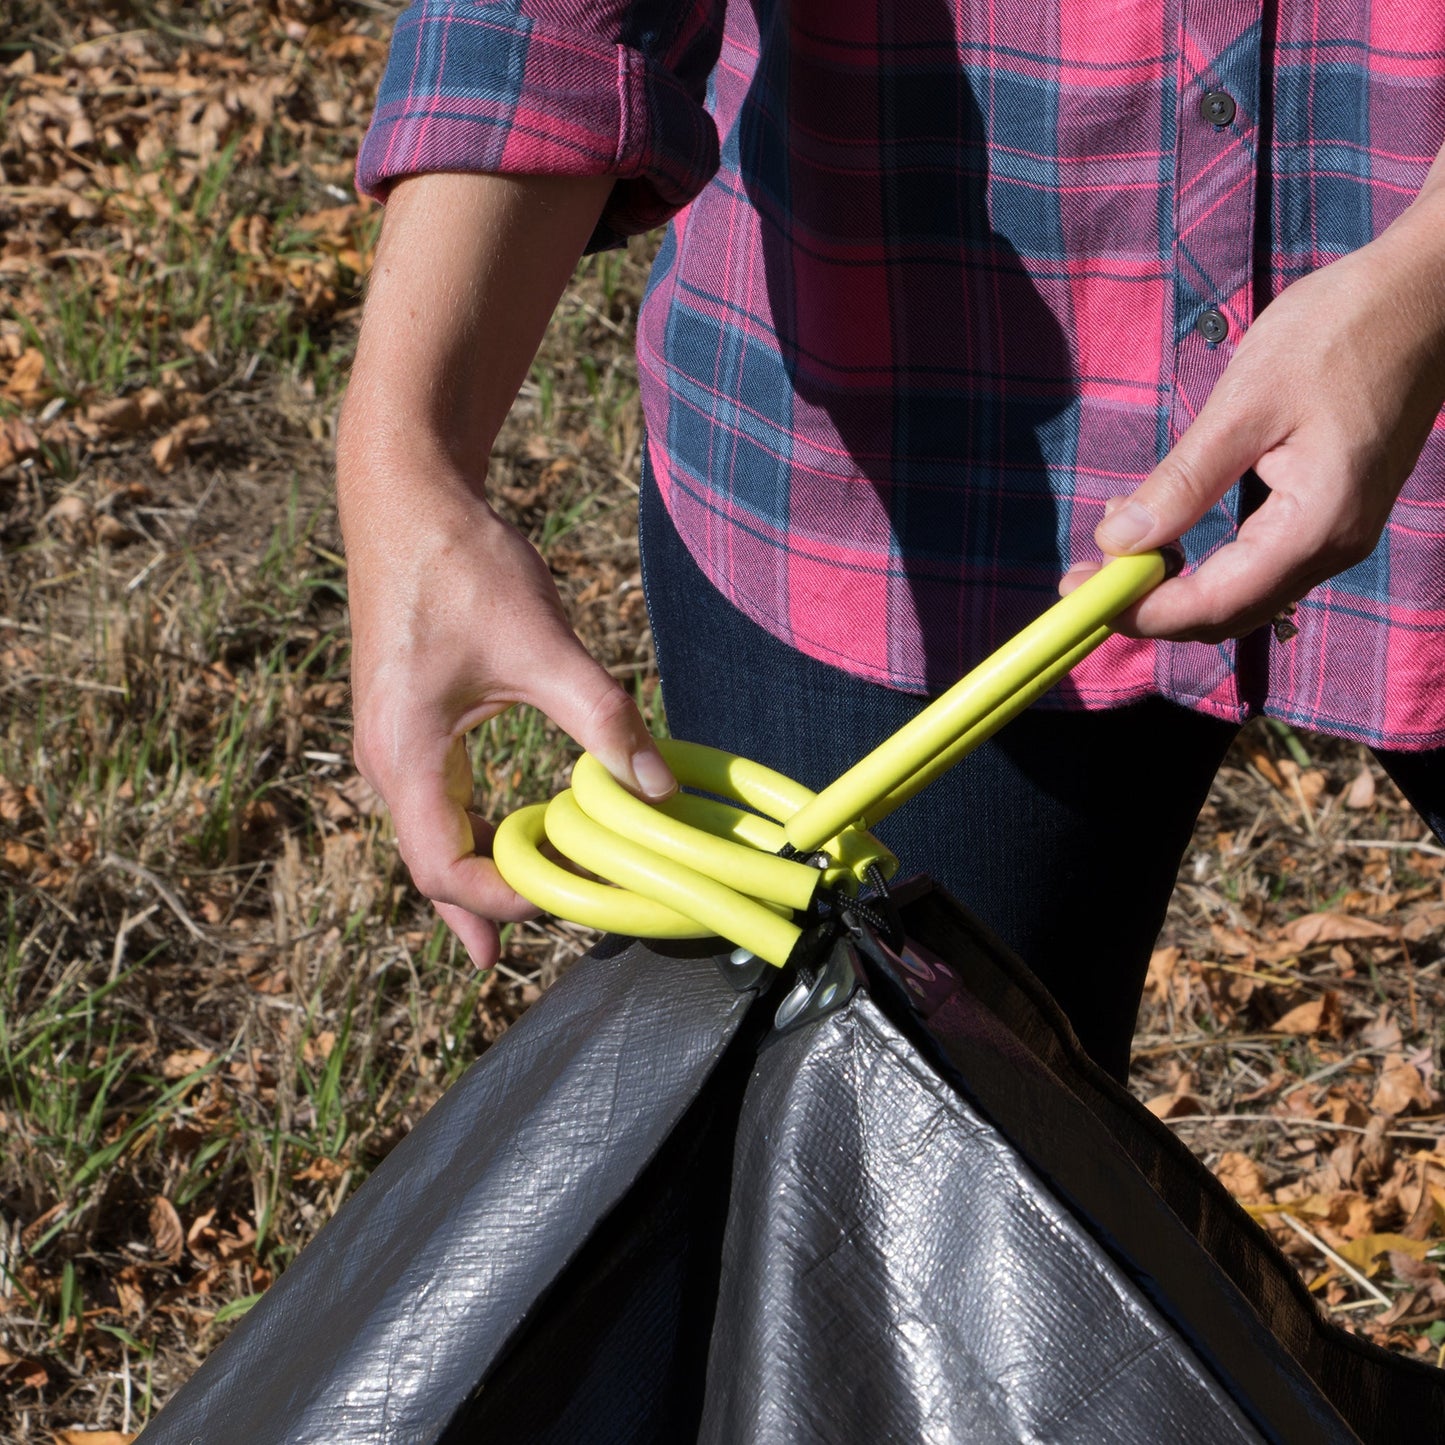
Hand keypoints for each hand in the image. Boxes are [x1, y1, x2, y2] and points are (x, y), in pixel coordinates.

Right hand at [337, 171, 673, 969]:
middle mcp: (385, 760)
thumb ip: (604, 722)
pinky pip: (436, 799)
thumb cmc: (460, 566)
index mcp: (403, 756)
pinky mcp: (408, 717)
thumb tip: (661, 790)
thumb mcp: (542, 647)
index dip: (499, 903)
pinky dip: (470, 832)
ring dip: (475, 874)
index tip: (562, 903)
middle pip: (429, 865)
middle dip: (481, 908)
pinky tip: (503, 841)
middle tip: (533, 949)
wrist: (407, 494)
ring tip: (524, 911)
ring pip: (431, 833)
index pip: (443, 868)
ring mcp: (390, 740)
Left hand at [1060, 204, 1444, 640]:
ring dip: (1175, 584)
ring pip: (1242, 593)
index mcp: (1316, 526)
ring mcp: (1338, 533)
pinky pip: (1259, 563)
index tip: (1079, 594)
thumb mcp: (1245, 404)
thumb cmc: (1341, 331)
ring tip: (1115, 545)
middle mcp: (1334, 546)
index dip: (1141, 611)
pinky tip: (1165, 526)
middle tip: (1084, 576)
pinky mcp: (1332, 513)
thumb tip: (1117, 543)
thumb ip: (1182, 482)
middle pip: (1227, 613)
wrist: (1425, 293)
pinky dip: (1205, 561)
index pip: (1214, 605)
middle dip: (1151, 605)